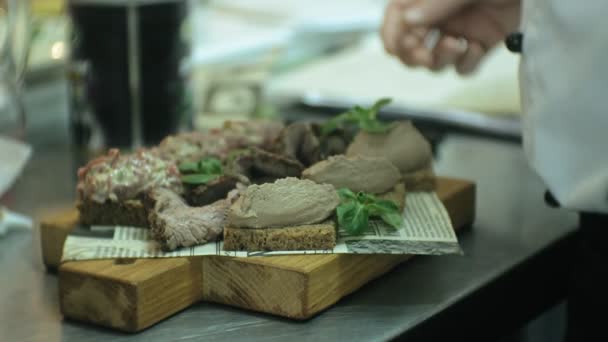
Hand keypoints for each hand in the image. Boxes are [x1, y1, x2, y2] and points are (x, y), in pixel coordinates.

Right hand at [381, 0, 520, 74]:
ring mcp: (461, 29)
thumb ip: (436, 3)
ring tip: (457, 46)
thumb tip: (406, 20)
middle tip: (425, 57)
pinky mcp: (483, 43)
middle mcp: (441, 13)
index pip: (396, 14)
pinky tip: (477, 48)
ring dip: (440, 59)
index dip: (391, 33)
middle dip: (414, 55)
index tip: (397, 48)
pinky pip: (464, 66)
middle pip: (410, 44)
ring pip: (434, 59)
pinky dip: (466, 63)